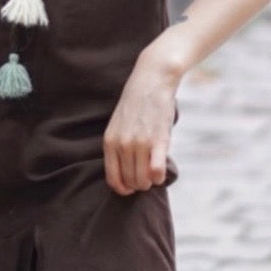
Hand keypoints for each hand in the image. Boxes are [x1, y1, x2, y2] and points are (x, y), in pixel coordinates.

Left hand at [103, 55, 178, 195]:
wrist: (152, 81)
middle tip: (146, 176)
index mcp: (110, 142)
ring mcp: (140, 143)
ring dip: (150, 181)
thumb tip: (123, 175)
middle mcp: (123, 145)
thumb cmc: (136, 105)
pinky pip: (156, 171)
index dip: (123, 189)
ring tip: (153, 172)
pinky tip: (161, 172)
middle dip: (139, 184)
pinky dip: (159, 177)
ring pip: (143, 180)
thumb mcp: (118, 126)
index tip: (131, 187)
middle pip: (131, 181)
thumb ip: (118, 148)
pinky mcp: (158, 140)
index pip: (113, 179)